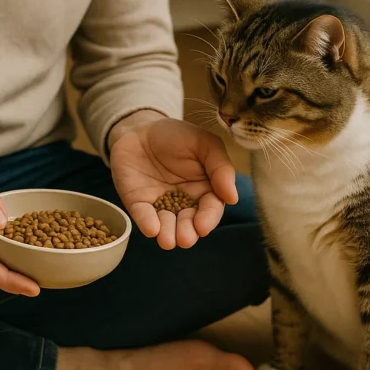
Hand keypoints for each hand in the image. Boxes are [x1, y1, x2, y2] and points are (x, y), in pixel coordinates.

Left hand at [109, 113, 237, 249]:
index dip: (208, 219)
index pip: (210, 208)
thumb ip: (220, 167)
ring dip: (168, 234)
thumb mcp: (205, 143)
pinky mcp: (138, 203)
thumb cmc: (177, 136)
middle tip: (186, 239)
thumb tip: (232, 198)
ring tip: (168, 241)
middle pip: (189, 222)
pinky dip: (147, 223)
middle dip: (187, 232)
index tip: (203, 226)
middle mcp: (184, 202)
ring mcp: (160, 204)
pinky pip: (143, 215)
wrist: (141, 128)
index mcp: (205, 189)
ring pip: (166, 224)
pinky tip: (152, 229)